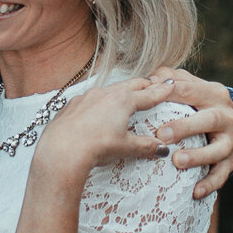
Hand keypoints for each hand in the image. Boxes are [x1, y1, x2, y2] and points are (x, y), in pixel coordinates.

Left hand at [35, 76, 184, 186]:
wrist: (62, 149)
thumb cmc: (96, 146)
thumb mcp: (126, 147)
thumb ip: (146, 145)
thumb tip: (162, 148)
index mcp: (123, 101)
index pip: (148, 95)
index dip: (161, 91)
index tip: (171, 84)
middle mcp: (105, 93)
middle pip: (130, 86)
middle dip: (143, 85)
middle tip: (152, 83)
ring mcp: (86, 97)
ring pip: (108, 90)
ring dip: (120, 91)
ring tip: (125, 94)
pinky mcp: (71, 105)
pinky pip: (89, 98)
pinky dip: (99, 100)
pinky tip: (97, 107)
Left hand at [152, 69, 232, 199]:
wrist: (229, 122)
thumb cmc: (198, 102)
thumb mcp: (189, 85)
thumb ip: (169, 78)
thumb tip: (149, 79)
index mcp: (214, 93)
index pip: (191, 90)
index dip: (171, 93)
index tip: (150, 100)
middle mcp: (227, 115)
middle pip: (209, 119)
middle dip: (186, 127)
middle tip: (161, 134)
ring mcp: (232, 139)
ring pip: (218, 149)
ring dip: (198, 156)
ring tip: (177, 161)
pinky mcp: (232, 160)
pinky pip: (222, 174)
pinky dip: (209, 184)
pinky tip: (195, 192)